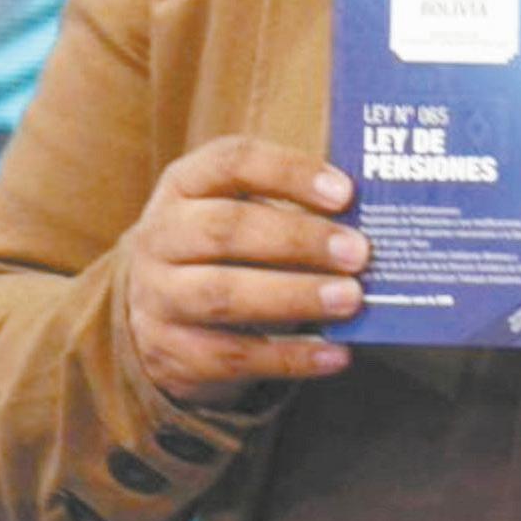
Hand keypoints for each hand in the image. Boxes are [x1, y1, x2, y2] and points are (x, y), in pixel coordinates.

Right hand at [122, 135, 367, 408]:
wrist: (152, 309)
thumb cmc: (221, 243)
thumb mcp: (237, 206)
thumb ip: (290, 204)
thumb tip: (368, 217)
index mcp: (184, 184)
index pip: (233, 161)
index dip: (290, 173)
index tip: (345, 192)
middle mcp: (160, 236)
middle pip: (226, 229)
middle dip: (298, 240)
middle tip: (358, 252)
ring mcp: (157, 298)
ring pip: (224, 295)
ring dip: (295, 297)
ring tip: (351, 299)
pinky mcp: (168, 354)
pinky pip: (231, 358)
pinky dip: (289, 358)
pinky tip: (335, 354)